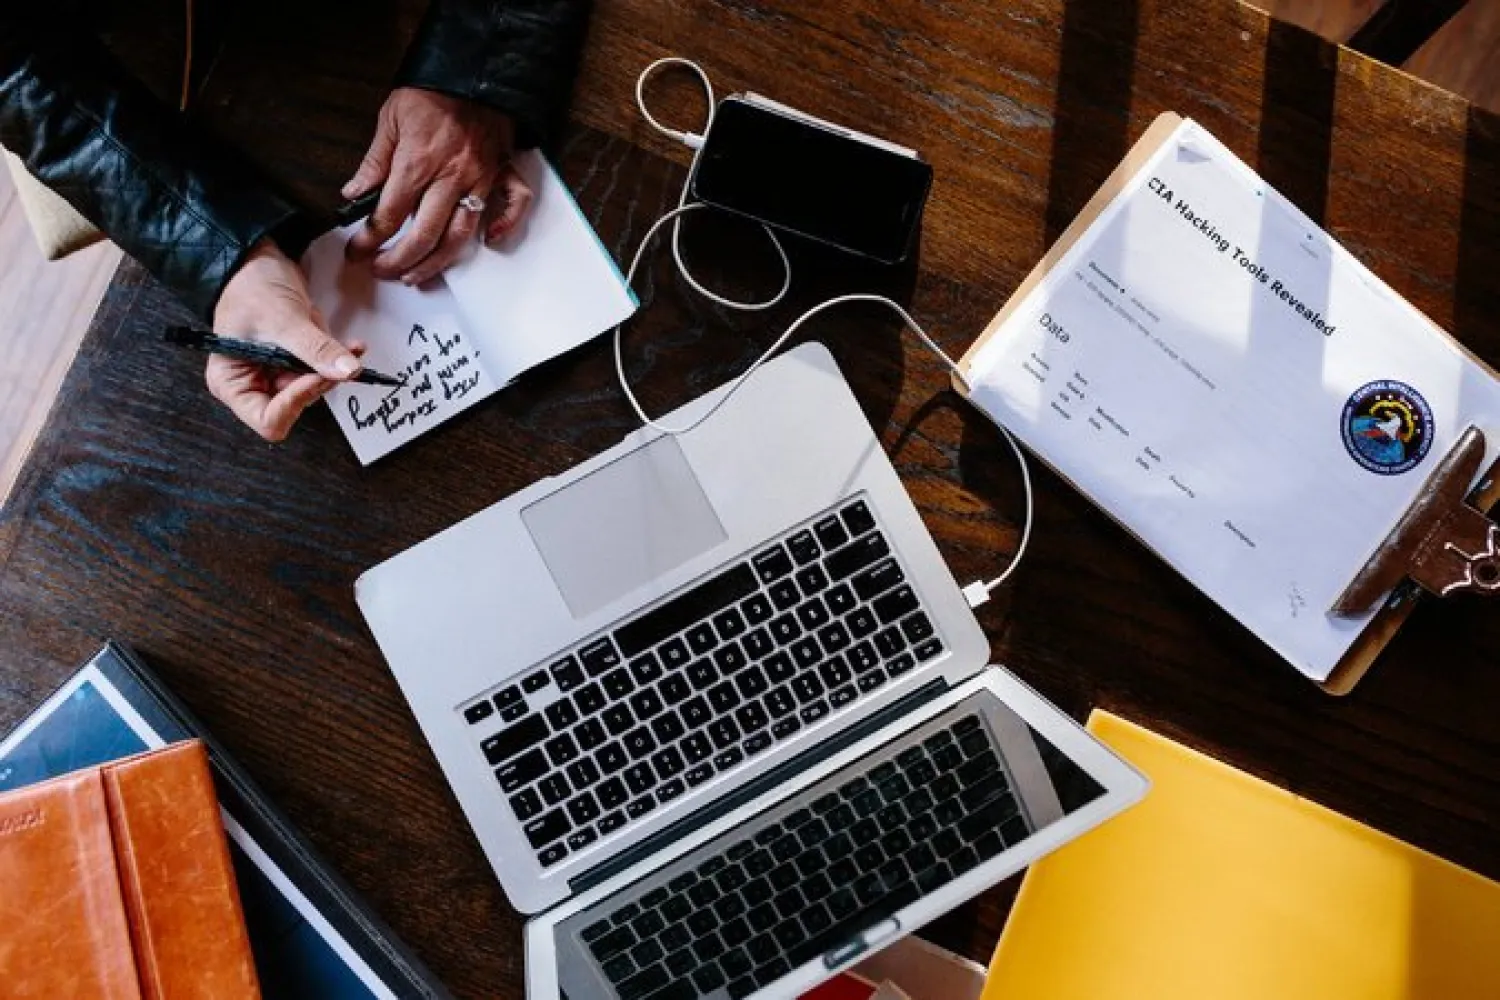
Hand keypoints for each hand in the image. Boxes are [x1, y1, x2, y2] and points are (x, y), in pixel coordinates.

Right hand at [209, 240, 362, 441]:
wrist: (257, 259)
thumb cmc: (250, 286)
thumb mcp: (283, 320)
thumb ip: (315, 349)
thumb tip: (347, 371)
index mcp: (233, 384)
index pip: (270, 421)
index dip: (296, 402)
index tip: (314, 375)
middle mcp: (253, 384)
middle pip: (298, 404)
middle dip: (319, 377)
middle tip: (334, 354)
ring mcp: (275, 373)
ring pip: (316, 386)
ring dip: (328, 362)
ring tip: (326, 334)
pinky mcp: (295, 361)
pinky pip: (324, 369)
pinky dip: (335, 355)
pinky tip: (341, 340)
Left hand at [343, 88, 534, 284]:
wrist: (471, 69)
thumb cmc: (431, 92)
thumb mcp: (390, 120)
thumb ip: (374, 162)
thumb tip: (354, 194)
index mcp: (416, 164)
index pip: (387, 216)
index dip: (368, 241)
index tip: (357, 252)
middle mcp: (449, 178)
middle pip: (423, 236)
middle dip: (398, 261)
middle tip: (383, 271)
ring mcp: (478, 180)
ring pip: (460, 236)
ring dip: (438, 262)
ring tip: (418, 275)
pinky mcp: (500, 173)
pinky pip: (512, 205)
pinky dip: (505, 226)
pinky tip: (490, 242)